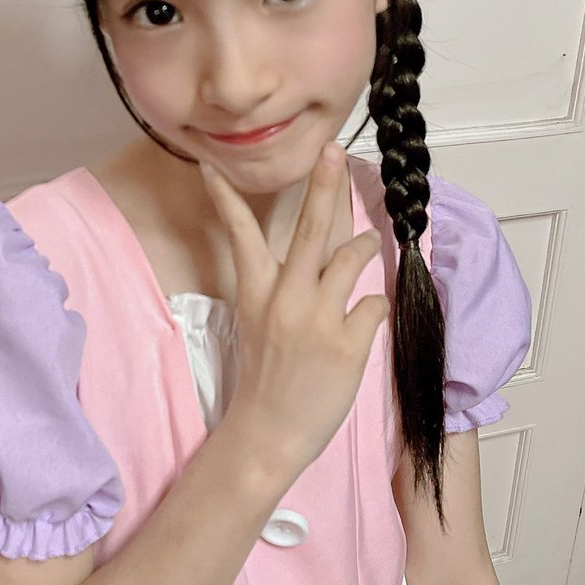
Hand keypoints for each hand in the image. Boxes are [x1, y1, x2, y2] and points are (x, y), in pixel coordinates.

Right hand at [199, 141, 389, 482]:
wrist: (267, 435)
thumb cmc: (264, 379)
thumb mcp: (258, 325)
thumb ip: (286, 287)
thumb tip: (325, 254)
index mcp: (256, 294)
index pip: (239, 235)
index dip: (225, 198)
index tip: (210, 166)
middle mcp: (286, 299)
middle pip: (310, 230)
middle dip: (323, 185)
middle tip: (332, 150)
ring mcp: (318, 320)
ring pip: (351, 258)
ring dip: (363, 244)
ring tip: (368, 239)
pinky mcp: (347, 344)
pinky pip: (373, 305)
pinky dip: (372, 308)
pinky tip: (362, 321)